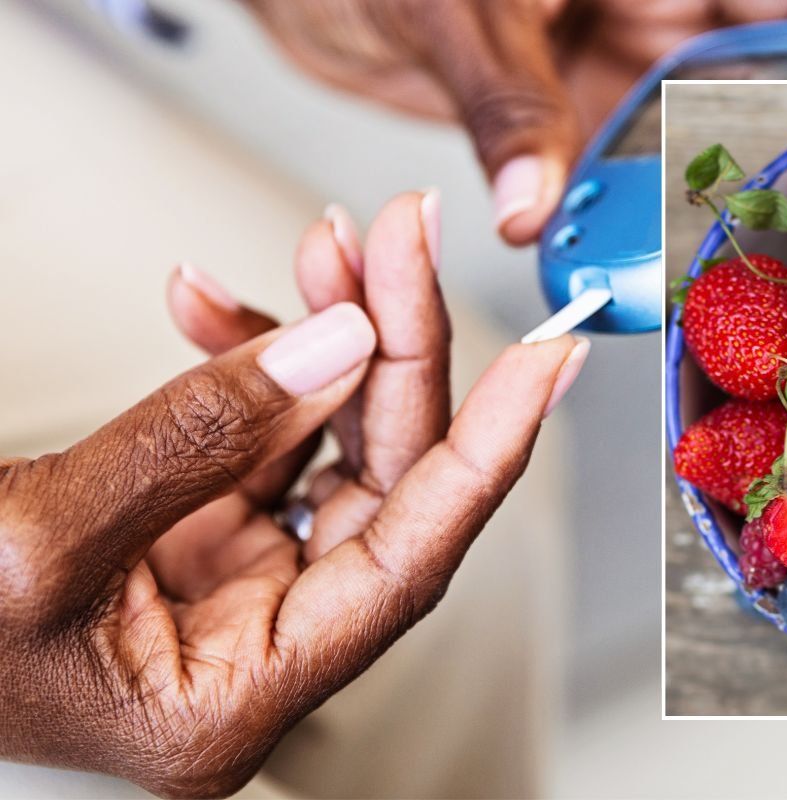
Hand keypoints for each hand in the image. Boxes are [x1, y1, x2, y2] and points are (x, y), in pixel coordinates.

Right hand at [0, 192, 587, 796]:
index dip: (487, 453)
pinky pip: (255, 434)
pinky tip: (215, 305)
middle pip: (381, 480)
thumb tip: (337, 346)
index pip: (413, 559)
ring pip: (327, 443)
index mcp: (244, 692)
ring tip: (323, 248)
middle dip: (395, 346)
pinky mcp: (193, 534)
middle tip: (400, 239)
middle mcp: (259, 641)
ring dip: (330, 338)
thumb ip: (198, 440)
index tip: (550, 361)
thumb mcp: (43, 542)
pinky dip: (247, 362)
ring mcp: (231, 584)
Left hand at [242, 0, 786, 244]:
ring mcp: (623, 58)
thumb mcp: (452, 11)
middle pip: (782, 50)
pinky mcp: (582, 112)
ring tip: (722, 245)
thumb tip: (538, 207)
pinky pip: (632, 170)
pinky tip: (627, 258)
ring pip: (711, 126)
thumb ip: (505, 105)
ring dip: (717, 187)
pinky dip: (635, 218)